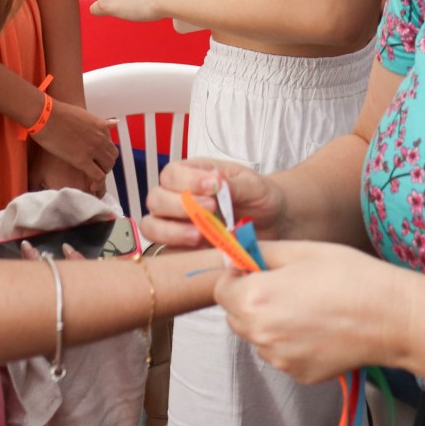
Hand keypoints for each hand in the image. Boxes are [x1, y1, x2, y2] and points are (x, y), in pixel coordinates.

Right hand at [29, 100, 115, 190]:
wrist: (46, 116)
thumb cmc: (59, 113)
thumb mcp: (85, 114)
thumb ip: (100, 122)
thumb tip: (114, 122)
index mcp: (102, 127)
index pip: (111, 146)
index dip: (105, 155)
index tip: (97, 160)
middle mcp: (101, 138)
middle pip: (112, 157)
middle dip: (105, 165)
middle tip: (94, 169)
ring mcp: (93, 149)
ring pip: (107, 167)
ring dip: (101, 172)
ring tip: (91, 177)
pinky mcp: (82, 160)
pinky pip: (98, 175)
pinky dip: (97, 182)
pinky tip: (91, 185)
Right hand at [140, 158, 286, 248]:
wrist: (273, 223)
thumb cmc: (259, 197)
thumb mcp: (254, 186)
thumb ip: (234, 185)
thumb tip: (216, 183)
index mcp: (191, 174)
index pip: (172, 173)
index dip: (187, 180)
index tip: (212, 187)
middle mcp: (176, 197)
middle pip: (156, 199)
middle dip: (179, 205)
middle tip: (211, 210)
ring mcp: (175, 224)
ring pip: (151, 226)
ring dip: (171, 231)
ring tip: (199, 236)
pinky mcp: (179, 248)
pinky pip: (165, 252)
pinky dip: (177, 251)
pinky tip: (201, 250)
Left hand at [215, 240, 406, 383]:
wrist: (390, 317)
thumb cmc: (350, 277)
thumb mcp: (301, 250)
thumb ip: (260, 252)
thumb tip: (235, 253)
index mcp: (255, 299)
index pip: (221, 289)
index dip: (236, 276)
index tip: (257, 270)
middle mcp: (260, 334)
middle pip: (236, 316)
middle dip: (250, 300)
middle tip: (284, 286)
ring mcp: (279, 358)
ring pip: (258, 337)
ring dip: (270, 322)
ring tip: (307, 306)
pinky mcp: (299, 374)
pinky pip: (281, 354)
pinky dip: (291, 342)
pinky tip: (318, 327)